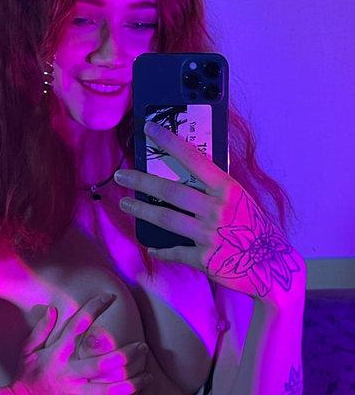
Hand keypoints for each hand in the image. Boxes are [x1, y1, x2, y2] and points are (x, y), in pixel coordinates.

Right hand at [9, 294, 148, 394]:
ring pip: (107, 392)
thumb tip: (54, 309)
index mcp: (56, 355)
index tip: (108, 297)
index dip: (92, 309)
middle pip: (101, 364)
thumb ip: (41, 330)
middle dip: (125, 355)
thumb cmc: (26, 377)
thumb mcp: (28, 350)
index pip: (76, 327)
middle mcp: (68, 375)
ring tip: (148, 376)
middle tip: (142, 347)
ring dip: (131, 384)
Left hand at [115, 121, 302, 300]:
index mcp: (227, 189)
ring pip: (165, 218)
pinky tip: (151, 246)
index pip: (193, 159)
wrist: (272, 266)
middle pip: (169, 191)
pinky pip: (174, 251)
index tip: (149, 128)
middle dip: (141, 181)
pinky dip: (161, 250)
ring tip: (125, 202)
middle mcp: (217, 209)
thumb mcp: (241, 200)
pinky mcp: (204, 259)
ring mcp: (209, 234)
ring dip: (141, 210)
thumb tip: (188, 175)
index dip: (169, 142)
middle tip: (121, 176)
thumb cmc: (256, 228)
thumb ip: (216, 189)